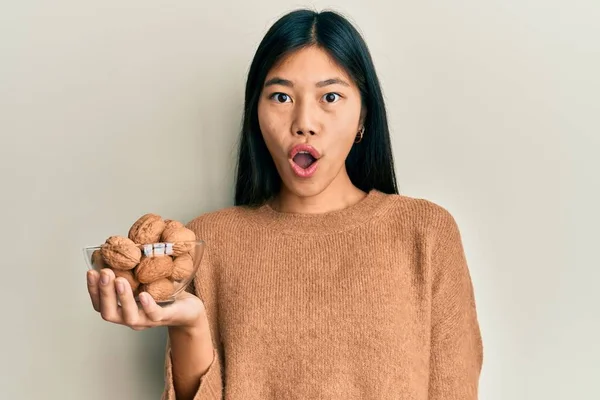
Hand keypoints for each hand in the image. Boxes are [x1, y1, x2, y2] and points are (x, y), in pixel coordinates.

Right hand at [87, 268, 207, 331]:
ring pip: (129, 315)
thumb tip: (120, 246)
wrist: (188, 310)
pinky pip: (153, 314)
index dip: (93, 289)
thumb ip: (130, 272)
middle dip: (104, 292)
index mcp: (122, 309)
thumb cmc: (162, 294)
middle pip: (109, 312)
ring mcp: (147, 320)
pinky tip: (142, 295)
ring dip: (122, 298)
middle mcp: (130, 318)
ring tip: (120, 280)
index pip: (100, 304)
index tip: (90, 272)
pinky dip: (146, 305)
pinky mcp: (164, 317)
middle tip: (104, 273)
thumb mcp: (143, 282)